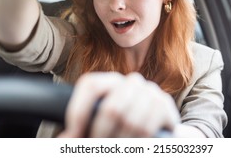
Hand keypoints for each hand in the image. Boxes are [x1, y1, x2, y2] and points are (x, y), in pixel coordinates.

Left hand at [58, 72, 179, 136]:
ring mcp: (151, 91)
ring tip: (114, 150)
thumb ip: (81, 130)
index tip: (72, 135)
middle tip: (96, 148)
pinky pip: (148, 128)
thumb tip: (64, 139)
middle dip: (101, 136)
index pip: (91, 85)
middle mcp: (131, 81)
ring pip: (130, 122)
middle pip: (112, 108)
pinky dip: (137, 144)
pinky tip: (132, 147)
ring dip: (120, 143)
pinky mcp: (165, 105)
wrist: (155, 128)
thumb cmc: (120, 127)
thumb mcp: (99, 125)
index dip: (78, 110)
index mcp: (110, 81)